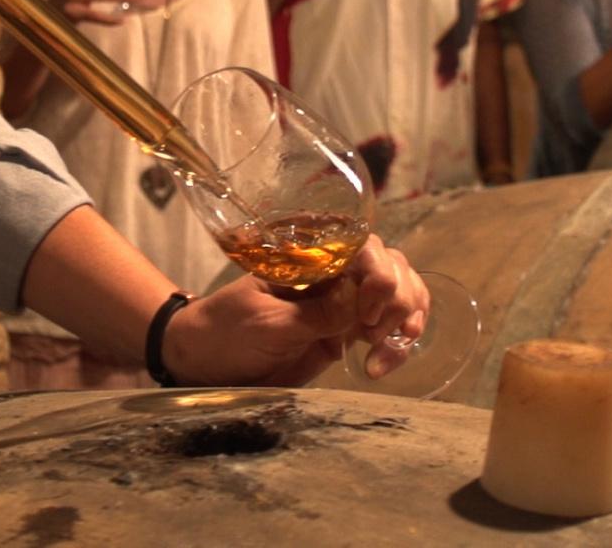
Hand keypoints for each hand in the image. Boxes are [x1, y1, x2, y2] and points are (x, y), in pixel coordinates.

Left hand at [161, 236, 429, 386]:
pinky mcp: (347, 333)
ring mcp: (345, 303)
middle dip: (398, 298)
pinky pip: (388, 329)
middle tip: (372, 333)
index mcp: (313, 257)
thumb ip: (317, 314)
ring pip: (401, 295)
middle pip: (394, 267)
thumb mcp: (268, 321)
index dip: (379, 272)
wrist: (206, 364)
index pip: (365, 245)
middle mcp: (335, 273)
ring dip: (406, 320)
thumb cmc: (226, 331)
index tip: (367, 307)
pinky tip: (378, 366)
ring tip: (381, 354)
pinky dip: (397, 344)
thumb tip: (363, 302)